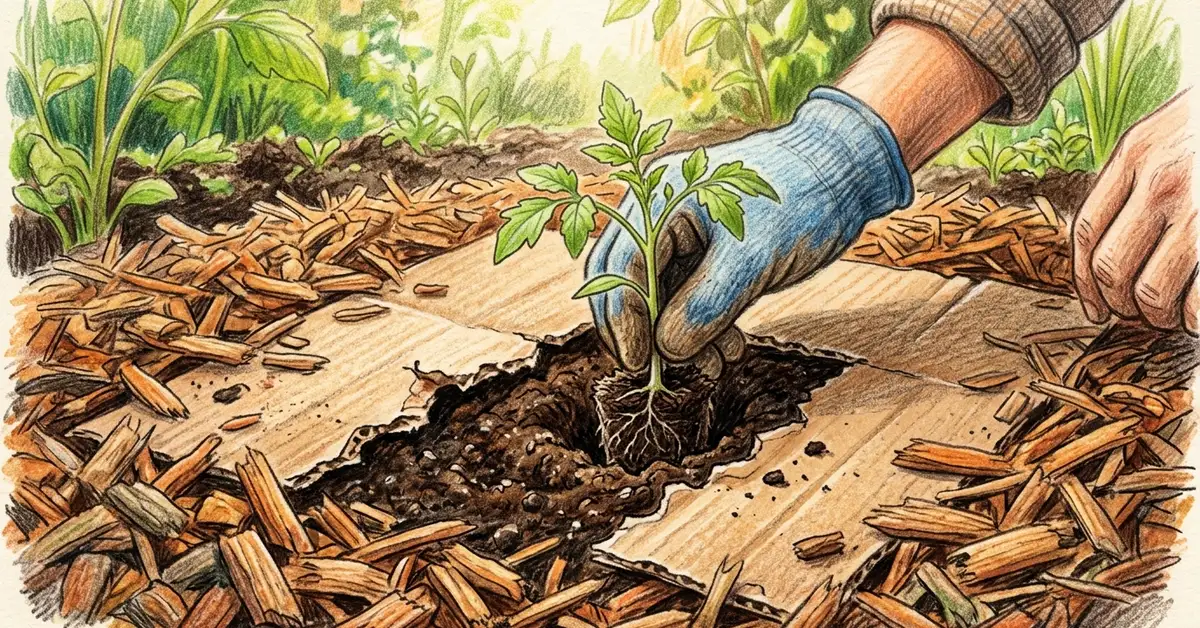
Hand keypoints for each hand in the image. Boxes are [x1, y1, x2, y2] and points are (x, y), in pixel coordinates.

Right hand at [586, 89, 912, 374]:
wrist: (846, 174)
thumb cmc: (801, 198)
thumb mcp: (755, 255)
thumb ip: (708, 303)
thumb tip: (667, 350)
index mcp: (659, 202)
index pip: (620, 267)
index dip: (623, 318)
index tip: (641, 363)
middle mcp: (660, 218)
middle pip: (629, 286)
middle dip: (649, 333)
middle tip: (668, 374)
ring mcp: (683, 240)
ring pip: (661, 301)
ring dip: (681, 338)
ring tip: (717, 364)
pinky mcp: (708, 259)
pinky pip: (689, 302)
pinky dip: (704, 330)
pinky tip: (729, 350)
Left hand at [1073, 90, 1196, 332]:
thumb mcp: (1175, 133)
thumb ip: (1141, 174)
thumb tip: (1112, 248)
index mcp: (1138, 151)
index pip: (1089, 231)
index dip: (1085, 281)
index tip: (1096, 307)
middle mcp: (1162, 178)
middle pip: (1112, 268)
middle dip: (1124, 305)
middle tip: (1144, 314)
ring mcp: (1199, 206)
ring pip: (1151, 292)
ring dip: (1161, 316)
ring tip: (1177, 318)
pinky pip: (1199, 302)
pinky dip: (1196, 320)